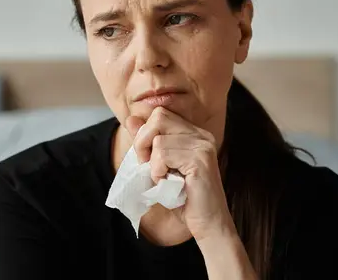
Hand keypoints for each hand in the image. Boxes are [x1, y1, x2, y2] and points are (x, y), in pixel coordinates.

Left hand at [125, 107, 234, 241]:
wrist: (207, 224)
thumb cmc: (183, 197)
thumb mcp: (158, 165)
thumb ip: (146, 141)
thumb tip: (130, 119)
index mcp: (194, 133)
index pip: (160, 114)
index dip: (145, 134)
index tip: (147, 158)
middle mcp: (202, 135)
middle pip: (158, 117)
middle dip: (144, 142)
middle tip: (150, 166)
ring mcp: (203, 145)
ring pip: (158, 140)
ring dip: (153, 164)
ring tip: (165, 178)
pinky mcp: (200, 160)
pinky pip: (163, 154)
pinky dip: (158, 172)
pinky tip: (169, 183)